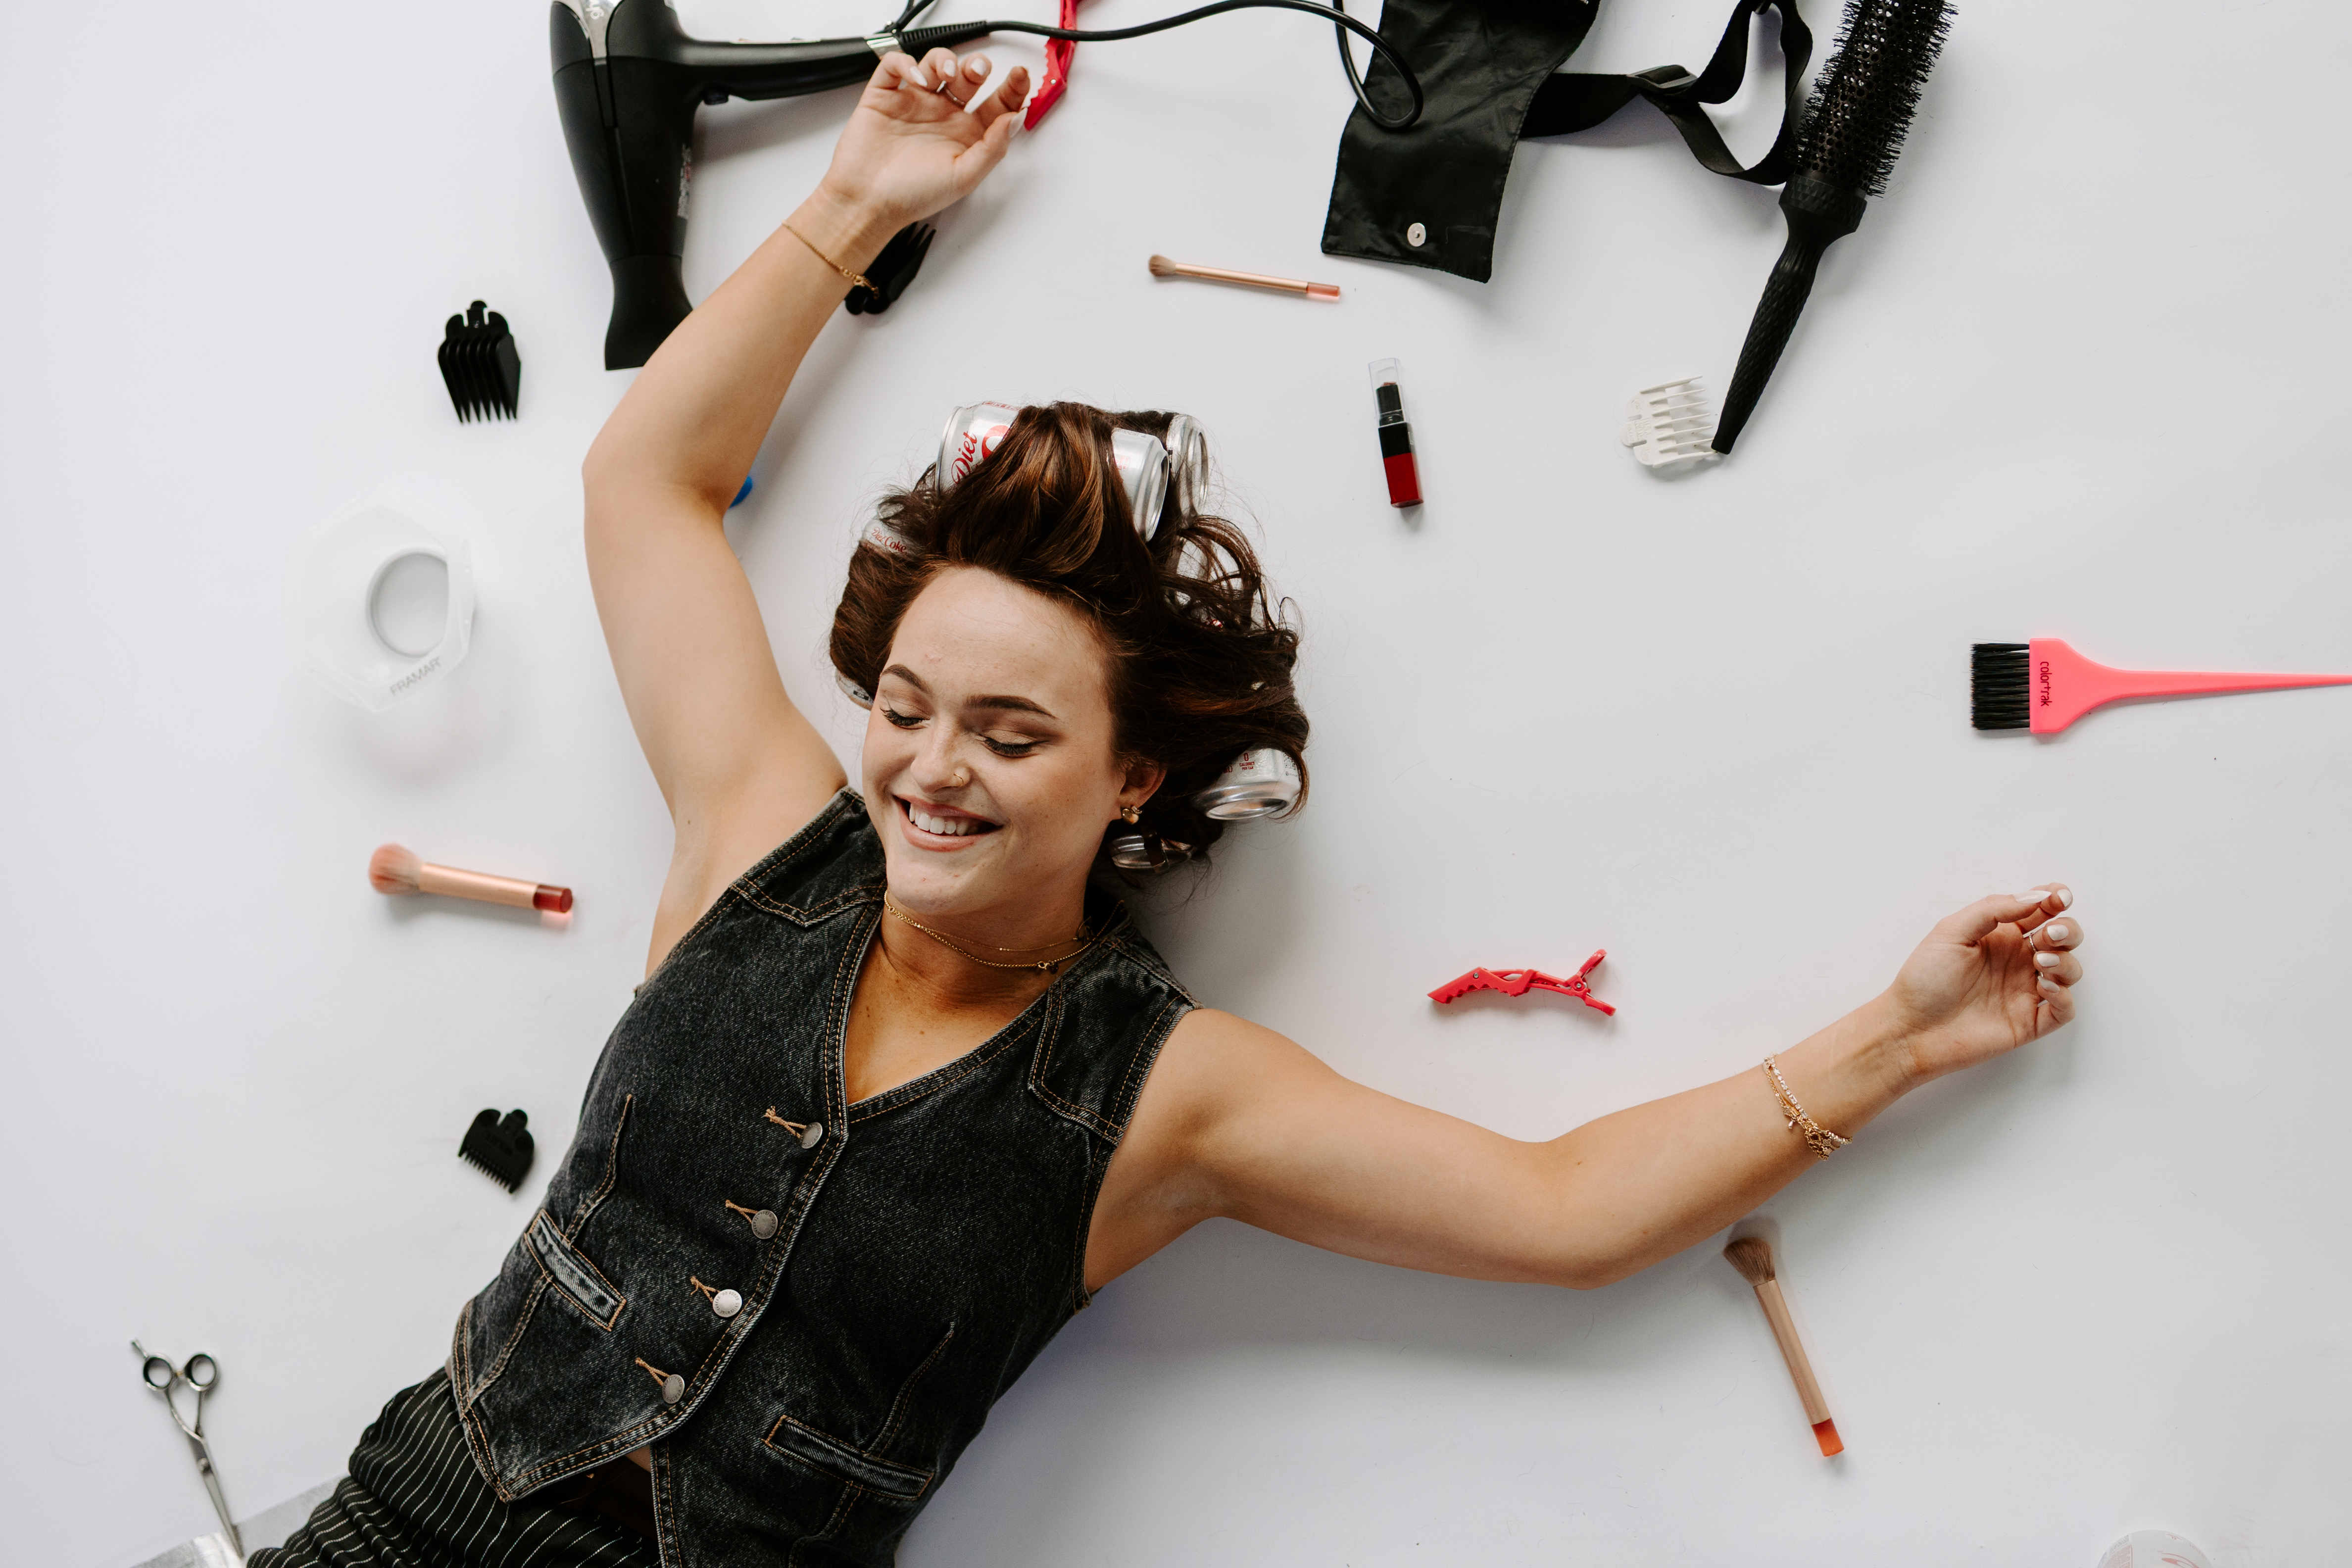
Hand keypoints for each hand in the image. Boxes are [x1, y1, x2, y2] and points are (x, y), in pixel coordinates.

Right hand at [813, 49, 1030, 239]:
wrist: (868, 202)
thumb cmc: (913, 195)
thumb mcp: (964, 177)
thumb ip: (993, 148)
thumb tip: (1015, 118)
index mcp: (966, 134)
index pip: (996, 102)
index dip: (1012, 87)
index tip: (1020, 76)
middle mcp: (943, 115)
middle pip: (968, 77)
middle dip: (977, 66)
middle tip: (977, 72)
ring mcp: (914, 102)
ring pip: (935, 64)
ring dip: (944, 60)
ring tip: (946, 73)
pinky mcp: (885, 95)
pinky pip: (895, 65)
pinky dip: (906, 63)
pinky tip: (915, 80)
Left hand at [1881, 885, 2083, 1084]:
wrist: (1910, 1027)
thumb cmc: (1924, 979)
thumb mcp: (1951, 931)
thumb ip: (1992, 910)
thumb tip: (2034, 897)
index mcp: (2001, 936)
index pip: (2040, 911)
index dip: (2055, 900)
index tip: (2060, 897)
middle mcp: (2017, 961)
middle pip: (2063, 938)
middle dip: (2067, 930)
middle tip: (2049, 934)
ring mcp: (2025, 991)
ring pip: (2069, 971)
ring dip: (2066, 961)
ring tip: (2040, 961)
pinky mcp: (2028, 1022)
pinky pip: (2064, 1010)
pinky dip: (2064, 996)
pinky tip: (2044, 986)